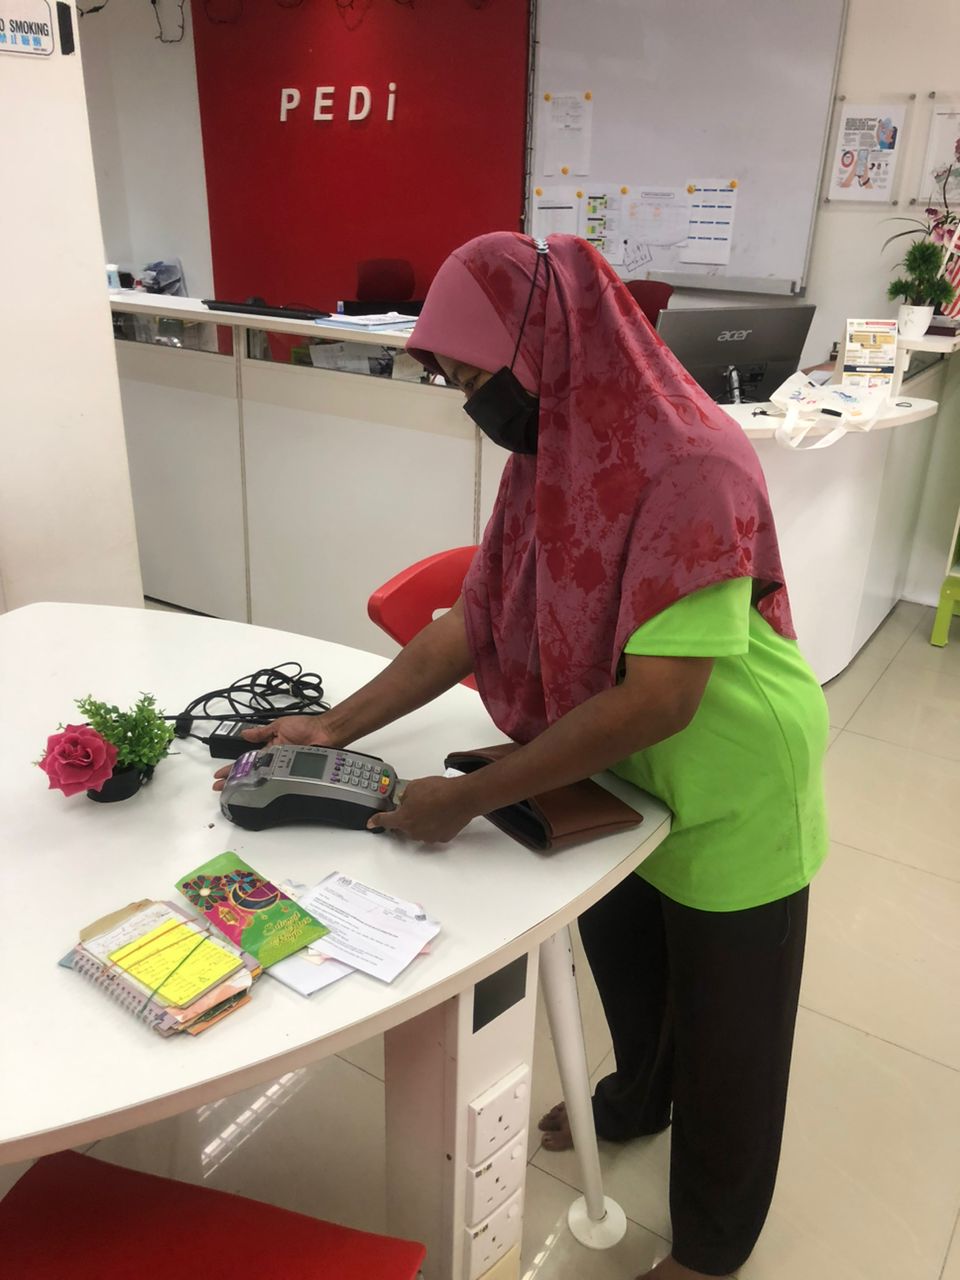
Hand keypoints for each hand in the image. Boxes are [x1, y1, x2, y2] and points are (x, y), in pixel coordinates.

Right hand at [212, 715, 337, 790]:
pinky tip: (258, 792)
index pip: (247, 760)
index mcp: (270, 750)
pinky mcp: (293, 772)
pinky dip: (270, 786)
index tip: (219, 775)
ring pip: (263, 779)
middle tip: (220, 788)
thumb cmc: (305, 726)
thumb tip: (245, 734)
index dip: (233, 768)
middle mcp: (275, 761)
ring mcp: (283, 768)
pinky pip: (280, 780)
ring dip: (248, 785)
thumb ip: (262, 732)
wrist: (325, 732)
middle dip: (234, 780)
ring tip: (232, 792)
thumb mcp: (279, 726)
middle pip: (251, 773)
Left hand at [368, 776, 476, 843]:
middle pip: (403, 826)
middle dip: (406, 816)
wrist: (462, 798)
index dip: (376, 821)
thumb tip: (405, 799)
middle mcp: (414, 831)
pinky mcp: (442, 837)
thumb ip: (405, 796)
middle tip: (416, 804)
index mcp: (403, 818)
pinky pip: (433, 832)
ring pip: (419, 830)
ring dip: (421, 820)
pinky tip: (441, 813)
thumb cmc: (440, 792)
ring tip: (432, 806)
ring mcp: (428, 836)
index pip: (384, 821)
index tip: (371, 824)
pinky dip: (434, 824)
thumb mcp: (414, 786)